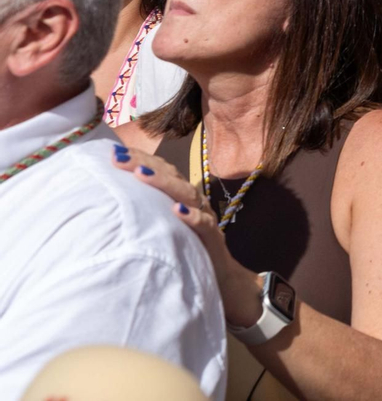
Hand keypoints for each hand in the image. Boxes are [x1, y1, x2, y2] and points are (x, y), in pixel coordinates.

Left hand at [112, 144, 263, 329]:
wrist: (222, 278)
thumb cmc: (187, 250)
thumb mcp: (165, 228)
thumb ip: (148, 211)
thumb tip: (111, 200)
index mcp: (181, 197)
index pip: (161, 170)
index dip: (140, 158)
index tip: (112, 152)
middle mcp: (194, 202)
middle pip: (171, 177)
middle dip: (144, 164)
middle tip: (118, 157)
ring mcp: (205, 218)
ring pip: (187, 194)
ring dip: (164, 184)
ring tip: (141, 175)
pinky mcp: (213, 240)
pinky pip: (205, 225)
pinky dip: (192, 217)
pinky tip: (177, 211)